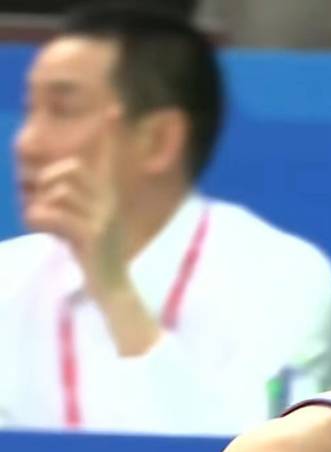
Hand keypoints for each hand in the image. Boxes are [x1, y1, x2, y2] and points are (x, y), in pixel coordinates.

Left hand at [25, 106, 161, 355]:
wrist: (115, 290)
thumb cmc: (98, 259)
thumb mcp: (87, 227)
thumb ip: (72, 206)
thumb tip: (47, 195)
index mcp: (110, 198)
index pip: (107, 159)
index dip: (108, 134)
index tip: (112, 107)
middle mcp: (109, 203)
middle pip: (69, 170)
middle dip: (49, 180)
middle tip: (47, 202)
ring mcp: (101, 219)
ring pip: (58, 190)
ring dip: (44, 205)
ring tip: (48, 224)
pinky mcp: (90, 236)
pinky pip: (52, 212)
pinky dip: (40, 220)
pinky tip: (45, 233)